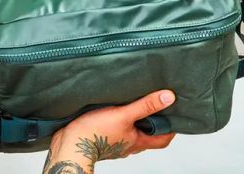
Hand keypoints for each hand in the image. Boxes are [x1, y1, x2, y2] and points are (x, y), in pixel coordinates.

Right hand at [42, 90, 175, 173]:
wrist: (70, 144)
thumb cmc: (95, 132)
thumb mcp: (123, 114)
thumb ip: (145, 106)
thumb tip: (168, 97)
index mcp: (138, 142)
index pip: (163, 139)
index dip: (170, 128)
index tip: (173, 115)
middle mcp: (128, 145)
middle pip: (147, 135)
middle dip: (152, 121)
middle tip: (153, 104)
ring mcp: (115, 143)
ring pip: (131, 132)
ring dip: (134, 120)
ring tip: (132, 103)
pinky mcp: (102, 138)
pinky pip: (116, 130)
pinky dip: (118, 121)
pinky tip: (112, 110)